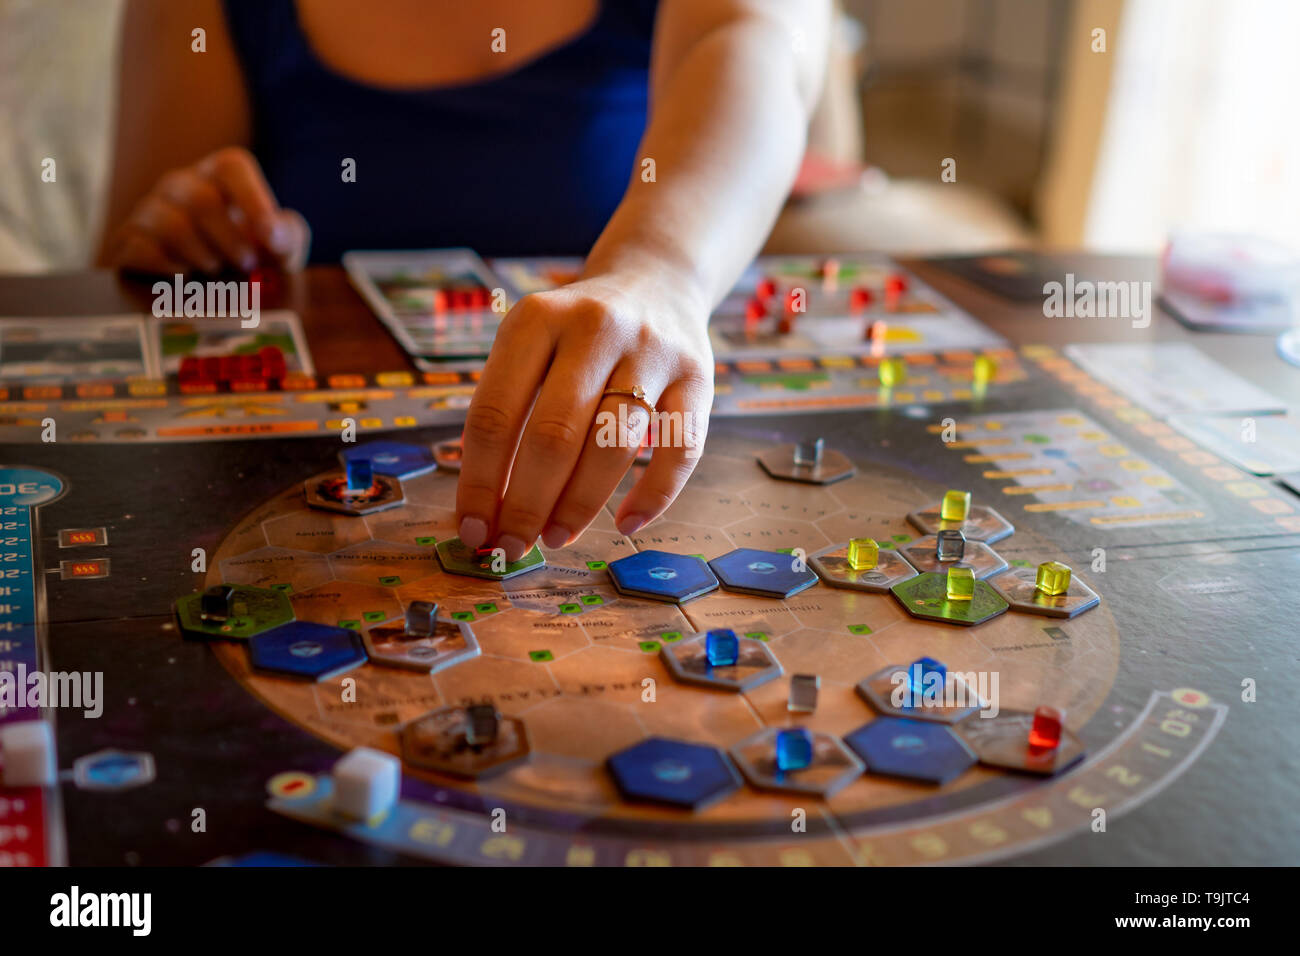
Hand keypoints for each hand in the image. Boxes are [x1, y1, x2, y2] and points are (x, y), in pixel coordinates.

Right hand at [104, 147, 309, 274]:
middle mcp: (180, 185)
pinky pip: (143, 249)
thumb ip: (288, 238)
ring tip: (215, 269)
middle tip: (246, 264)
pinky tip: (184, 277)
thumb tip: (273, 236)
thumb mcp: (280, 251)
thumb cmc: (248, 258)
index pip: (231, 166)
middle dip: (230, 241)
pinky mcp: (128, 241)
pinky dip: (171, 270)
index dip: (253, 200)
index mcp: (220, 177)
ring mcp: (149, 210)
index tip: (270, 238)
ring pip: (171, 225)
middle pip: (200, 200)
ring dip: (203, 257)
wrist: (206, 292)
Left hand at [455, 270, 713, 561]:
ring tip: (557, 536)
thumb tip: (487, 511)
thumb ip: (509, 413)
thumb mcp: (530, 344)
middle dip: (527, 504)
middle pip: (553, 435)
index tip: (474, 530)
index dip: (479, 483)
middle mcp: (595, 328)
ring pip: (614, 447)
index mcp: (536, 319)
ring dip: (580, 505)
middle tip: (513, 546)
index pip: (495, 415)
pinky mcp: (699, 375)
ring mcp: (652, 350)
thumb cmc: (575, 335)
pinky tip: (627, 523)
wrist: (655, 280)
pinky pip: (680, 449)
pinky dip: (654, 495)